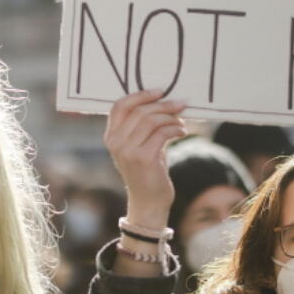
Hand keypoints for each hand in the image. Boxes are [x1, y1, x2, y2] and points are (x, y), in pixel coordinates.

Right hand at [104, 89, 186, 229]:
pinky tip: (183, 132)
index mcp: (110, 137)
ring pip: (152, 120)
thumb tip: (164, 100)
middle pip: (139, 111)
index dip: (140, 95)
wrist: (149, 202)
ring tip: (181, 122)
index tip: (160, 91)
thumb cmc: (148, 171)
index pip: (120, 106)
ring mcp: (127, 151)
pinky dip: (176, 129)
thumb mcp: (140, 145)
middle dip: (163, 105)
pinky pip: (162, 133)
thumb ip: (143, 125)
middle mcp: (115, 143)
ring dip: (171, 117)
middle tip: (180, 104)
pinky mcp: (143, 158)